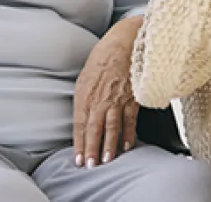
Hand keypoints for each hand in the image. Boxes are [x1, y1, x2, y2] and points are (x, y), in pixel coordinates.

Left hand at [72, 27, 139, 167]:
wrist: (124, 43)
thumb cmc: (102, 58)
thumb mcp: (85, 77)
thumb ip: (83, 99)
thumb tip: (81, 120)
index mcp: (84, 93)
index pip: (79, 123)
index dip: (78, 142)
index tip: (77, 158)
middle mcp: (99, 98)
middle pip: (94, 128)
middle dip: (91, 149)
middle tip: (89, 166)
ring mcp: (117, 99)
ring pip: (112, 127)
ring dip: (108, 146)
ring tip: (106, 161)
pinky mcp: (132, 97)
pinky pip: (130, 119)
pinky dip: (128, 134)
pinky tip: (126, 146)